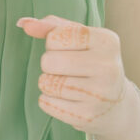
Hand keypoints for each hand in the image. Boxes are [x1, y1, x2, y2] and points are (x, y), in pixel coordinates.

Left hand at [17, 15, 136, 137]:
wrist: (116, 106)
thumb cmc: (92, 63)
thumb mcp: (81, 40)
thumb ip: (52, 27)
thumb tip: (23, 24)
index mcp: (107, 41)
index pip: (56, 36)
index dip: (54, 42)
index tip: (71, 49)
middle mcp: (107, 67)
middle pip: (48, 61)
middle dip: (49, 64)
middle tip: (68, 69)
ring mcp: (99, 94)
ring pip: (46, 83)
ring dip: (49, 83)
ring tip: (70, 85)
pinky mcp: (87, 116)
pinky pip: (46, 103)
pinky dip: (49, 101)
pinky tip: (68, 100)